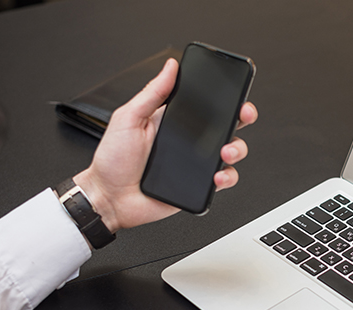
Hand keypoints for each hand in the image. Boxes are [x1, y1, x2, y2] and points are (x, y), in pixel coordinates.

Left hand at [72, 58, 257, 232]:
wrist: (110, 198)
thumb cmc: (112, 161)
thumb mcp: (128, 118)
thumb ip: (152, 92)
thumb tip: (170, 67)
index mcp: (173, 120)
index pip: (206, 104)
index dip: (225, 96)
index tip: (235, 91)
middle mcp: (189, 141)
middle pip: (227, 125)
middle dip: (242, 117)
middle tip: (242, 115)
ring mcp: (196, 164)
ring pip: (231, 152)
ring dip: (236, 148)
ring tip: (225, 152)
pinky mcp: (199, 186)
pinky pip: (224, 179)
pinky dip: (227, 177)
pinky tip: (216, 175)